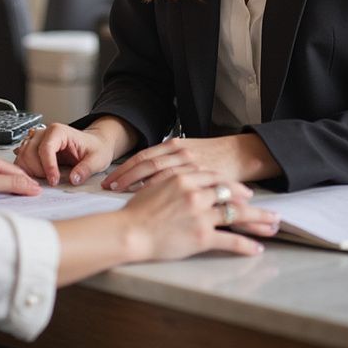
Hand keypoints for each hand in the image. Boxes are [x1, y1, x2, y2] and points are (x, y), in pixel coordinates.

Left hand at [0, 150, 40, 195]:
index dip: (27, 180)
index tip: (37, 189)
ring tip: (22, 197)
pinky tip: (4, 199)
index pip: (15, 170)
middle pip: (9, 175)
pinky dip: (0, 193)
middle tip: (34, 194)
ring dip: (11, 189)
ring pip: (1, 181)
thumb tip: (30, 185)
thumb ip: (10, 183)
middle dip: (21, 184)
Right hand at [13, 123, 116, 186]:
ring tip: (43, 181)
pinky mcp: (34, 149)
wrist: (95, 144)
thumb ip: (86, 169)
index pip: (46, 148)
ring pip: (22, 155)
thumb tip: (74, 179)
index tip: (54, 181)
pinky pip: (22, 158)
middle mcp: (45, 133)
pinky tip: (35, 178)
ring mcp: (37, 140)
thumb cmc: (95, 148)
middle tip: (50, 182)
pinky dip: (25, 170)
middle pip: (29, 151)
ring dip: (29, 171)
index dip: (48, 167)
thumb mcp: (97, 159)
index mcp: (59, 131)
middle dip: (37, 170)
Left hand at [102, 134, 280, 190]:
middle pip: (144, 163)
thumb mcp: (188, 154)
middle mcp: (178, 151)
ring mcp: (189, 162)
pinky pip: (177, 183)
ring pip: (155, 172)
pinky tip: (150, 201)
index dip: (124, 169)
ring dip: (135, 183)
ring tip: (119, 195)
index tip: (108, 181)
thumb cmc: (212, 158)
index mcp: (173, 146)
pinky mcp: (200, 174)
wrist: (240, 154)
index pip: (142, 157)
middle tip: (107, 189)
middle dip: (123, 176)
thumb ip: (168, 163)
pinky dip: (161, 190)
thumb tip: (144, 176)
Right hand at [119, 171, 280, 260]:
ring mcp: (201, 214)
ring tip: (271, 226)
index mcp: (184, 177)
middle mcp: (196, 192)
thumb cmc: (138, 210)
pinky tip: (257, 248)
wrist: (130, 231)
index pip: (215, 178)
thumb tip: (183, 180)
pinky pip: (230, 240)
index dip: (233, 185)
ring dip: (257, 220)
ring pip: (236, 214)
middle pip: (231, 193)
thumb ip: (172, 180)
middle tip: (267, 209)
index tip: (244, 191)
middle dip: (252, 202)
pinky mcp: (202, 236)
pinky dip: (247, 245)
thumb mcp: (155, 185)